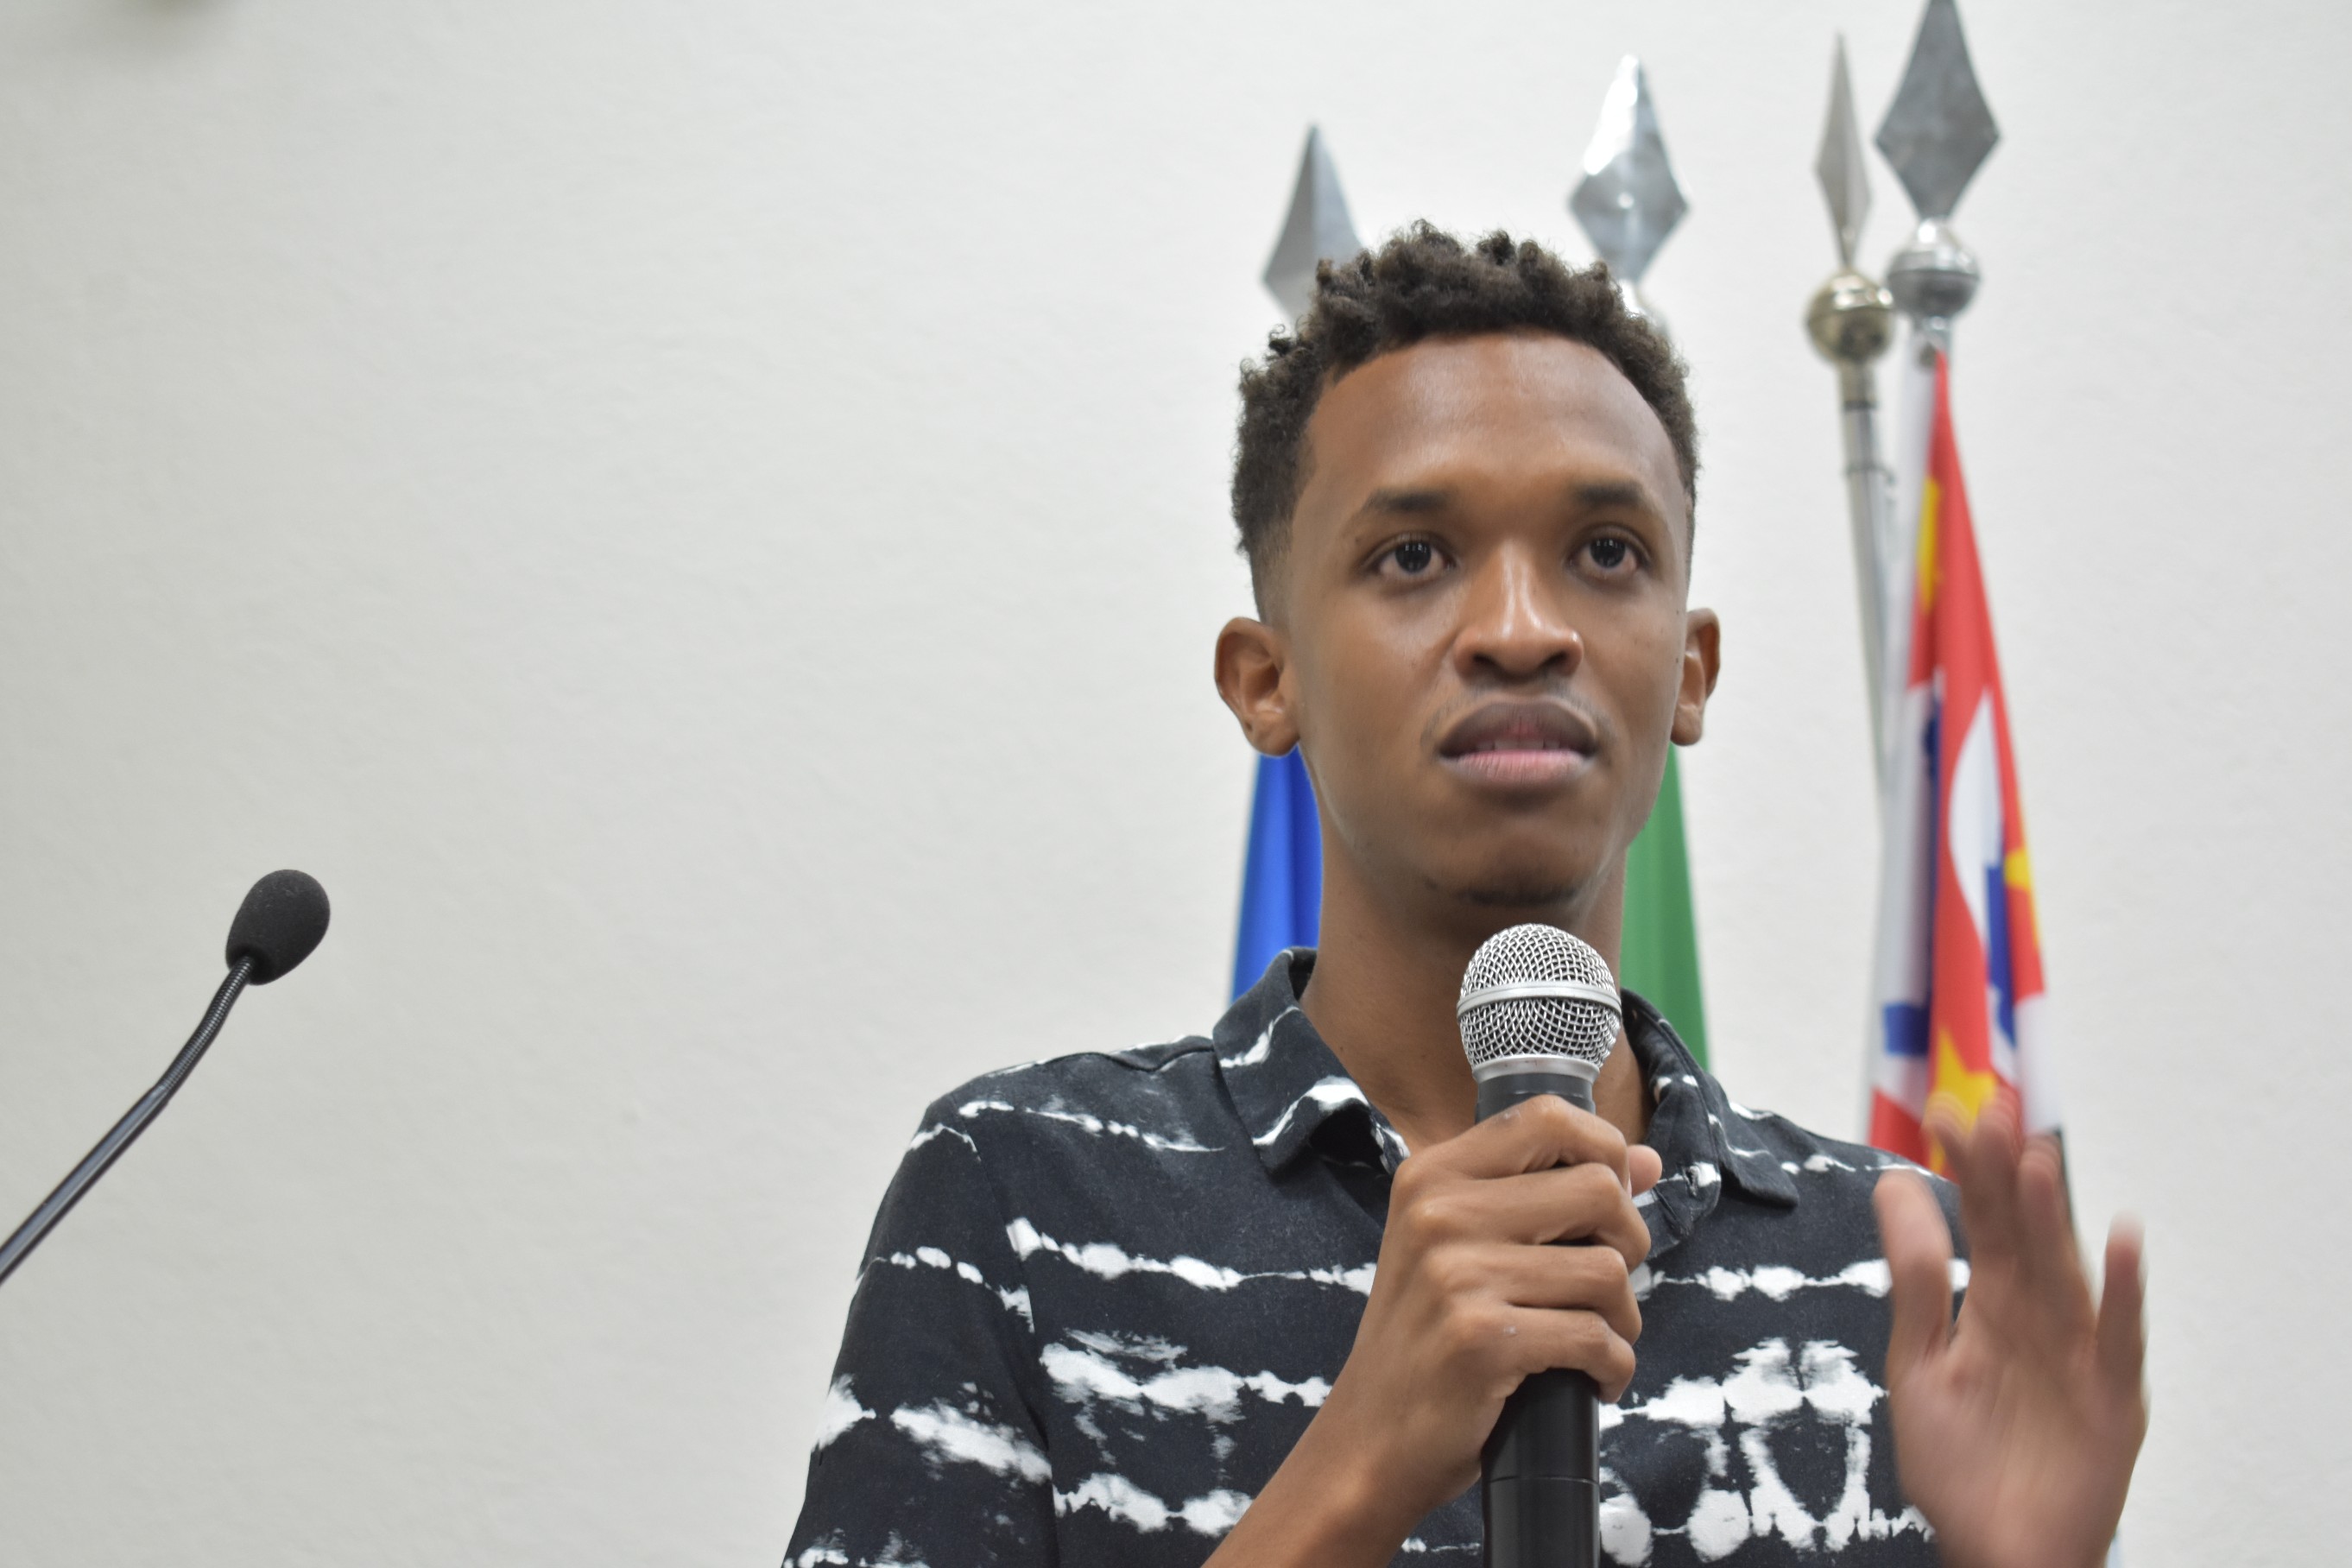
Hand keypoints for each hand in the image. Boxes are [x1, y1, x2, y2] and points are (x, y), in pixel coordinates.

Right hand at [1207, 1095, 1663, 1567]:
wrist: (1370, 1439)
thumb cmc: (1428, 1340)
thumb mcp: (1463, 1247)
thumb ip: (1548, 1194)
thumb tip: (1644, 1161)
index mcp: (1431, 1175)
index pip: (1548, 1117)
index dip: (1604, 1150)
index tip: (1607, 1203)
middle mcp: (1438, 1212)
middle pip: (1599, 1189)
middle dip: (1629, 1242)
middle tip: (1605, 1286)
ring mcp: (1457, 1274)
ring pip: (1609, 1270)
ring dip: (1623, 1318)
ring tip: (1595, 1341)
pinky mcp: (1482, 1338)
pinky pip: (1597, 1337)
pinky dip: (1612, 1367)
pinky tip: (1591, 1380)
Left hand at [1875, 1093, 2146, 1567]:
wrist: (1997, 1549)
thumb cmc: (1961, 1462)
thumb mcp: (1921, 1363)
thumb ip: (1914, 1279)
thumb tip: (1895, 1183)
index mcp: (1993, 1304)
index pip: (1979, 1219)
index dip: (1966, 1167)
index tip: (1947, 1110)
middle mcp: (2039, 1317)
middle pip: (2022, 1234)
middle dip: (2006, 1173)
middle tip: (1992, 1107)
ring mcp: (2078, 1353)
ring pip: (2063, 1271)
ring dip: (2050, 1216)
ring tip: (2034, 1156)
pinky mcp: (2111, 1398)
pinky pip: (2117, 1337)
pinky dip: (2120, 1291)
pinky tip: (2119, 1238)